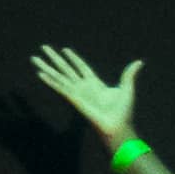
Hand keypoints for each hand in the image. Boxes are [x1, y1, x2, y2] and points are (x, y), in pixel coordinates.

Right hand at [27, 46, 142, 149]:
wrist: (118, 125)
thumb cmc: (122, 111)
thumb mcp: (127, 88)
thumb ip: (129, 74)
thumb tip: (140, 62)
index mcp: (95, 83)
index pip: (81, 67)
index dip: (73, 58)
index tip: (65, 50)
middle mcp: (83, 86)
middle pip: (66, 69)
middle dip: (54, 59)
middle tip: (43, 48)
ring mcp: (77, 92)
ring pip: (58, 76)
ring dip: (46, 67)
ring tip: (34, 58)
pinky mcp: (74, 99)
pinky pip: (59, 88)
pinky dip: (50, 81)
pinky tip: (40, 74)